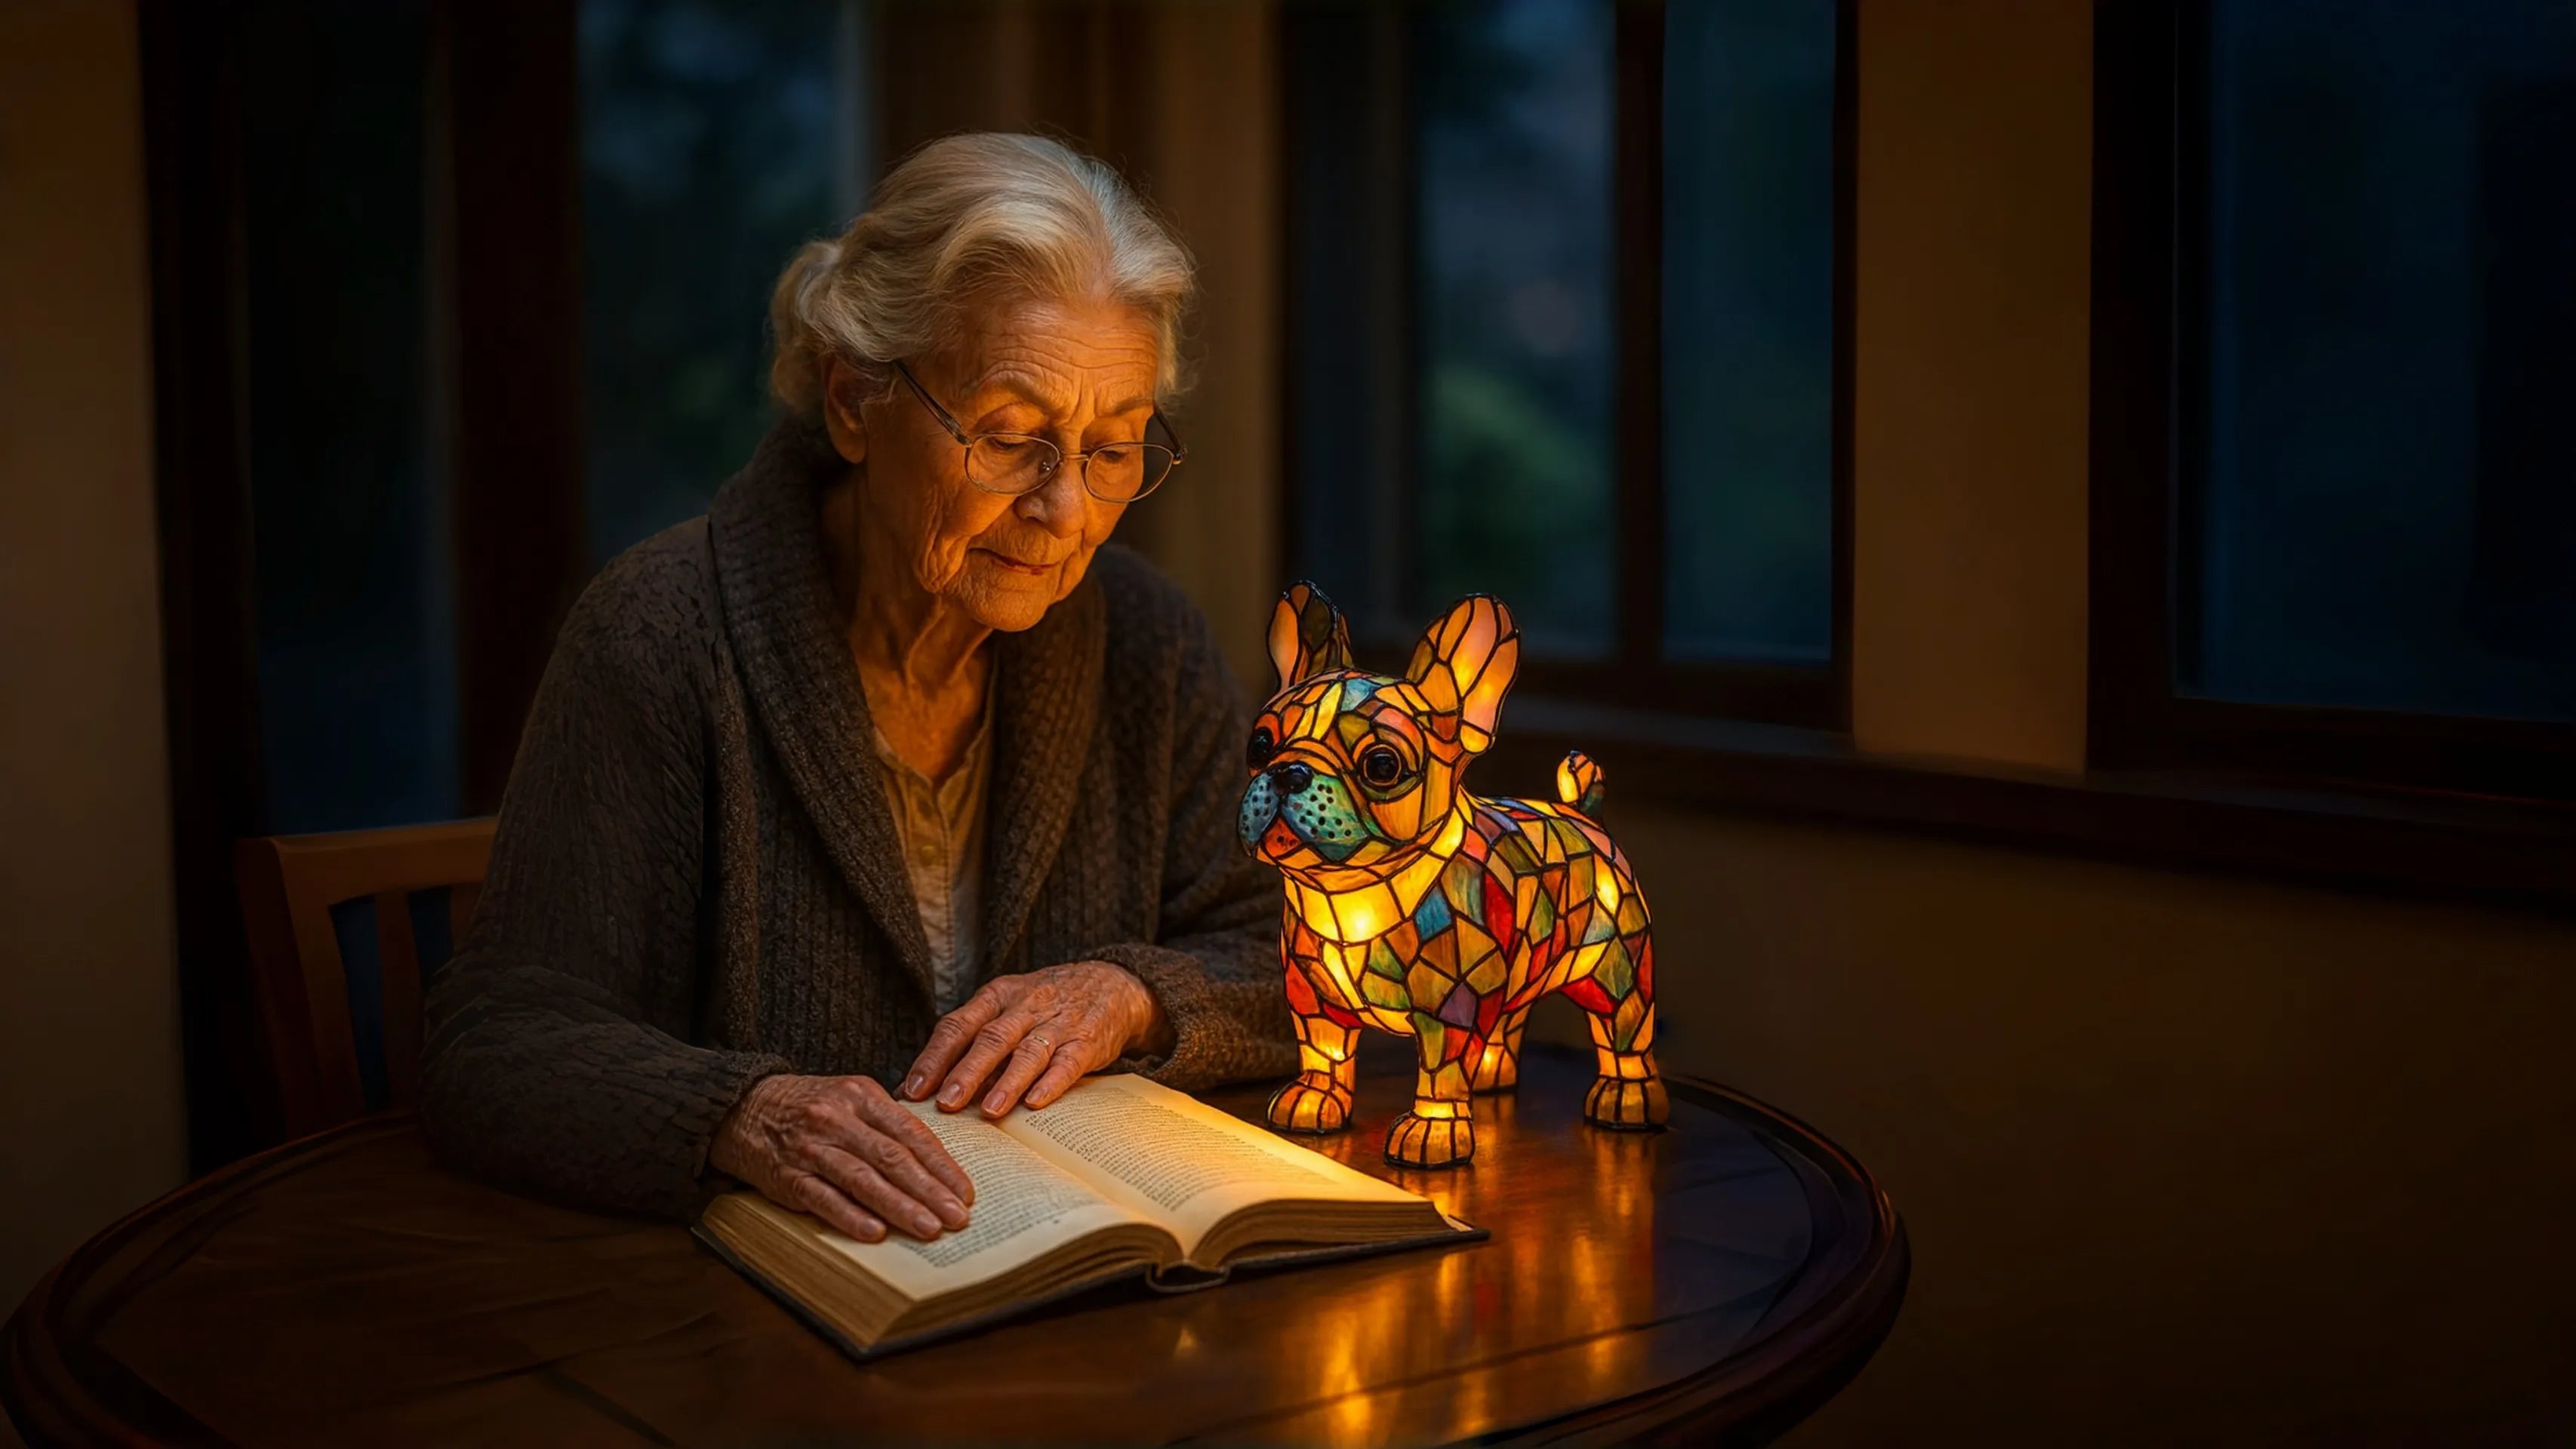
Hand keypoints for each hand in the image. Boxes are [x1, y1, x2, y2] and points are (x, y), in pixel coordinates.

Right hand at [709, 1073, 974, 1242]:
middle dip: (930, 1190)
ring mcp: (811, 1148)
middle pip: (892, 1158)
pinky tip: (876, 1232)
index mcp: (861, 1096)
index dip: (941, 1165)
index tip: (966, 1192)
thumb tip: (937, 1162)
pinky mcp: (787, 1175)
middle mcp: (838, 1119)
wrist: (742, 1107)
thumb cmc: (810, 1108)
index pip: (911, 1132)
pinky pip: (823, 1198)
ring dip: (899, 1207)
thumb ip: (888, 1123)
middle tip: (958, 1217)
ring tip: (929, 1229)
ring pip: (862, 1179)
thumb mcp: (851, 1097)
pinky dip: (850, 1216)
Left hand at [900, 961, 1172, 1117]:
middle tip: (945, 1104)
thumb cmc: (1045, 1004)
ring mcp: (1058, 1022)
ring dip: (1007, 1083)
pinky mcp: (1088, 1040)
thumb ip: (973, 1041)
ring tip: (989, 1112)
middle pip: (991, 1039)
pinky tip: (1035, 1104)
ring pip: (1028, 1052)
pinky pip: (1068, 1062)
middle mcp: (1025, 1006)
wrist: (1112, 984)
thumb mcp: (1007, 1007)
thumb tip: (925, 1089)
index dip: (935, 1058)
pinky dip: (1051, 1083)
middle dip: (966, 1073)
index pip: (958, 1025)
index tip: (913, 1089)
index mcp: (997, 996)